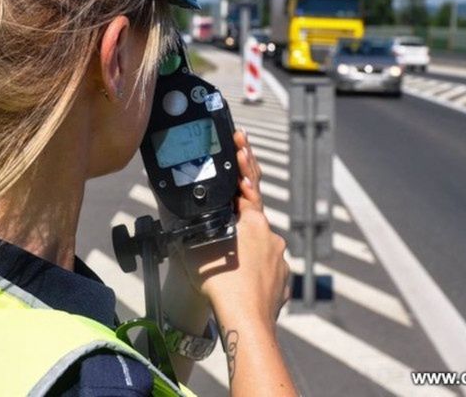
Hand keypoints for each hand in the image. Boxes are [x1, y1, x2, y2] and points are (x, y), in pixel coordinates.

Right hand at [173, 129, 290, 326]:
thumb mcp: (197, 246)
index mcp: (254, 221)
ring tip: (223, 270)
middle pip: (252, 219)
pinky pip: (265, 270)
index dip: (244, 162)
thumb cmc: (221, 283)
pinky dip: (252, 273)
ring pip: (259, 247)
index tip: (241, 143)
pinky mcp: (282, 282)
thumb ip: (195, 227)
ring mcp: (280, 260)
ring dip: (242, 252)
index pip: (249, 184)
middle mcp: (272, 237)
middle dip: (236, 220)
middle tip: (221, 232)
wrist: (245, 322)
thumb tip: (182, 216)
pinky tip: (236, 284)